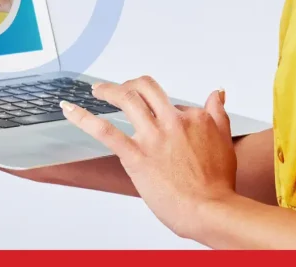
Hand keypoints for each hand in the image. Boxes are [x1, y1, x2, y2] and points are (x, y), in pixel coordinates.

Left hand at [60, 76, 237, 238]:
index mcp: (194, 118)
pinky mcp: (136, 156)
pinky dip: (83, 117)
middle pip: (145, 88)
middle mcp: (172, 122)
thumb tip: (217, 93)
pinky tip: (70, 109)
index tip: (161, 123)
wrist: (210, 210)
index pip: (172, 103)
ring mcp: (152, 137)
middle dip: (129, 84)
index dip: (165, 111)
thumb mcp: (225, 140)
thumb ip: (218, 113)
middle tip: (119, 88)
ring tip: (97, 90)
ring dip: (107, 90)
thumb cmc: (217, 185)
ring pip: (126, 100)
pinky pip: (105, 131)